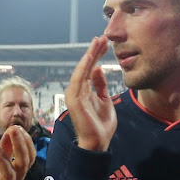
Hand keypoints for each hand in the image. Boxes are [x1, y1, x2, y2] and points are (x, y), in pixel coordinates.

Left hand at [0, 124, 35, 179]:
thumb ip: (5, 153)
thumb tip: (10, 132)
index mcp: (18, 175)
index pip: (29, 156)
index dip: (26, 141)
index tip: (17, 127)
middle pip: (24, 162)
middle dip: (19, 145)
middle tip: (12, 129)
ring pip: (10, 173)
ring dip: (1, 156)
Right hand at [65, 36, 116, 151]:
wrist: (98, 142)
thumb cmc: (101, 124)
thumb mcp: (105, 99)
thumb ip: (100, 85)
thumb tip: (98, 68)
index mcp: (84, 90)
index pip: (90, 68)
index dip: (96, 55)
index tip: (104, 43)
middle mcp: (77, 90)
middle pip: (85, 66)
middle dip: (93, 51)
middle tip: (102, 37)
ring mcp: (74, 94)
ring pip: (81, 70)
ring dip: (89, 55)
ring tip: (97, 42)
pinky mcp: (73, 99)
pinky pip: (78, 79)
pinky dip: (83, 67)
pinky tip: (90, 57)